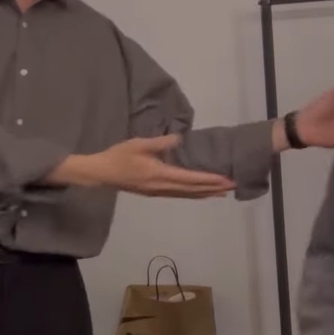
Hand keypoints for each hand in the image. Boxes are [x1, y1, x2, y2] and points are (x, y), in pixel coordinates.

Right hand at [51, 135, 236, 196]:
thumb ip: (161, 142)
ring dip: (205, 194)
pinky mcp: (153, 192)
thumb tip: (180, 139)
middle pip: (192, 190)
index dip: (210, 180)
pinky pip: (179, 195)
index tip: (227, 179)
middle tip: (233, 185)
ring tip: (222, 192)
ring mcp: (157, 192)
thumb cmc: (118, 156)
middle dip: (213, 188)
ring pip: (186, 195)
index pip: (191, 179)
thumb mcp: (139, 144)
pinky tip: (199, 193)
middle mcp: (162, 187)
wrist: (100, 173)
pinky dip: (193, 194)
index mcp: (160, 174)